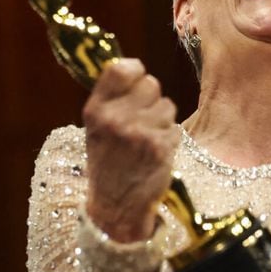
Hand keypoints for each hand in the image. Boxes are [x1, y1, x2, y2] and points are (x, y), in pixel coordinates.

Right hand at [83, 59, 178, 241]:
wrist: (116, 206)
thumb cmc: (108, 163)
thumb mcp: (97, 128)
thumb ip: (112, 97)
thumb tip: (132, 65)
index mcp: (96, 110)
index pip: (121, 69)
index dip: (135, 71)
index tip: (136, 80)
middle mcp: (115, 119)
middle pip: (151, 83)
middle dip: (151, 99)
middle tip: (141, 120)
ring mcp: (138, 133)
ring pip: (166, 105)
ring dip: (161, 120)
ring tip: (146, 140)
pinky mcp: (159, 147)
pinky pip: (174, 127)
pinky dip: (169, 138)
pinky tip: (155, 152)